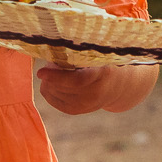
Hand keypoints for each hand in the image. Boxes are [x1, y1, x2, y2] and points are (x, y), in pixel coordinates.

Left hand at [36, 63, 152, 114]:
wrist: (120, 85)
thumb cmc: (106, 61)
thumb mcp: (99, 52)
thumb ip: (80, 51)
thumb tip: (53, 53)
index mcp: (104, 75)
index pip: (77, 81)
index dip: (56, 76)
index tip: (41, 71)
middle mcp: (95, 94)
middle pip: (62, 87)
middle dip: (50, 76)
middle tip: (49, 64)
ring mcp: (86, 105)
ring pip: (55, 94)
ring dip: (48, 82)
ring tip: (53, 70)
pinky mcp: (77, 110)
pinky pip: (54, 101)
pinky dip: (48, 90)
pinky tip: (51, 81)